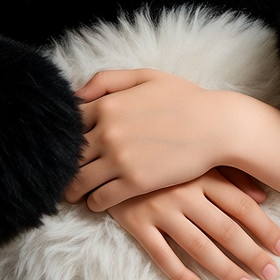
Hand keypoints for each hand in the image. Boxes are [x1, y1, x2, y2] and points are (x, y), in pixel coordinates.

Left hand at [65, 69, 236, 209]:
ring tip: (76, 192)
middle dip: (63, 167)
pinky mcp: (135, 184)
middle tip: (62, 175)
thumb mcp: (146, 76)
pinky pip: (101, 199)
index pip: (67, 125)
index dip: (62, 137)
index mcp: (107, 105)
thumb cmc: (183, 98)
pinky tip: (99, 200)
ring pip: (80, 182)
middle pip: (68, 156)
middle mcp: (108, 132)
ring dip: (75, 189)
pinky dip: (95, 202)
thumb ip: (107, 80)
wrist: (217, 126)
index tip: (64, 146)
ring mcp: (120, 159)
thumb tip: (77, 95)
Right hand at [107, 168, 279, 279]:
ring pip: (199, 246)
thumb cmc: (162, 153)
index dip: (265, 228)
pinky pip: (161, 255)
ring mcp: (160, 209)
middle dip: (252, 254)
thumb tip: (262, 196)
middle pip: (226, 229)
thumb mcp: (195, 156)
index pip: (242, 205)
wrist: (112, 149)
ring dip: (224, 269)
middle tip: (271, 274)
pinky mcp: (137, 223)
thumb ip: (229, 174)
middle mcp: (185, 192)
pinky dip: (180, 274)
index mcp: (201, 174)